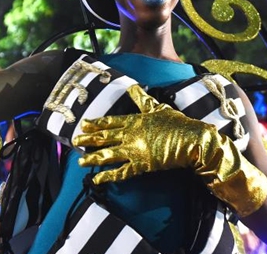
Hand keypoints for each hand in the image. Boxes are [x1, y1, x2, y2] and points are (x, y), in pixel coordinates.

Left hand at [73, 85, 218, 183]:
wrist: (191, 140)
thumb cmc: (177, 123)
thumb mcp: (158, 107)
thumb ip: (143, 99)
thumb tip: (133, 86)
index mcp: (134, 120)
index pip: (110, 121)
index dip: (95, 123)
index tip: (83, 124)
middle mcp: (130, 135)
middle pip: (104, 137)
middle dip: (88, 139)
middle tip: (75, 141)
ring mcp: (134, 150)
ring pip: (108, 154)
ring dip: (93, 158)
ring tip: (80, 161)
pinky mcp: (141, 165)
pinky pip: (121, 172)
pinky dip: (108, 177)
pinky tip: (97, 179)